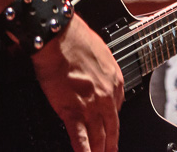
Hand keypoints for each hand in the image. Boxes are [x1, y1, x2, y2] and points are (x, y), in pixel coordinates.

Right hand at [31, 16, 124, 151]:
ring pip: (98, 136)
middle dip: (111, 144)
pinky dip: (84, 151)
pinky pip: (80, 138)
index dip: (111, 120)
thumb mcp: (99, 52)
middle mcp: (106, 95)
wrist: (58, 37)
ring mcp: (91, 105)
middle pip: (111, 127)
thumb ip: (100, 69)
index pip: (117, 107)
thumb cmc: (74, 38)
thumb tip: (94, 74)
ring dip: (99, 151)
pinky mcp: (72, 111)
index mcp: (114, 79)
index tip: (108, 127)